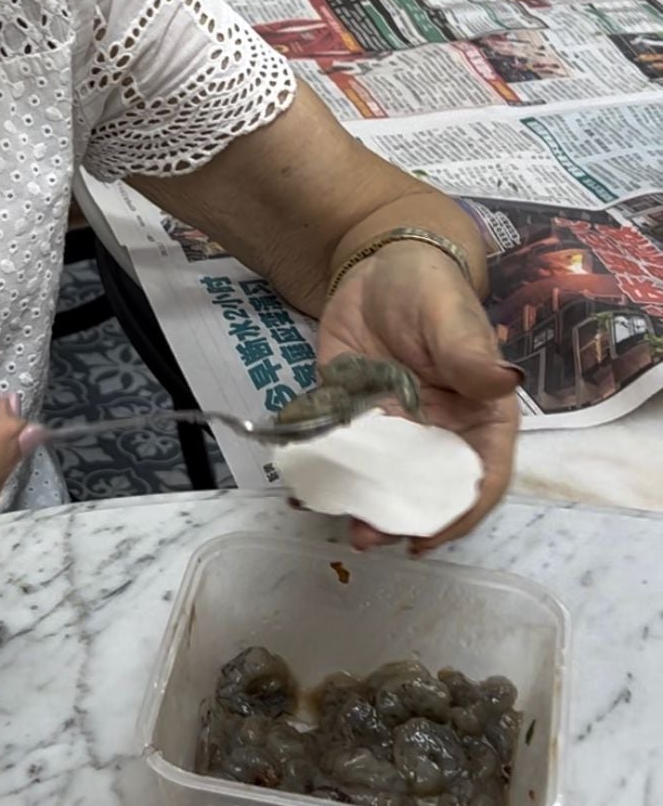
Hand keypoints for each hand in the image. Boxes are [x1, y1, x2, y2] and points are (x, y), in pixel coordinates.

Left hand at [317, 242, 519, 551]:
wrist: (376, 267)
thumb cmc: (430, 289)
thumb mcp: (452, 318)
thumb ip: (469, 355)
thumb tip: (504, 381)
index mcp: (479, 417)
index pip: (480, 478)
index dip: (458, 513)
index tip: (426, 538)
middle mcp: (437, 432)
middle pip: (424, 490)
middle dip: (397, 519)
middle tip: (365, 536)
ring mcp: (392, 428)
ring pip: (380, 480)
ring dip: (357, 502)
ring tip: (329, 514)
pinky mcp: (351, 415)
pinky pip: (339, 452)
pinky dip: (322, 471)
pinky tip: (301, 485)